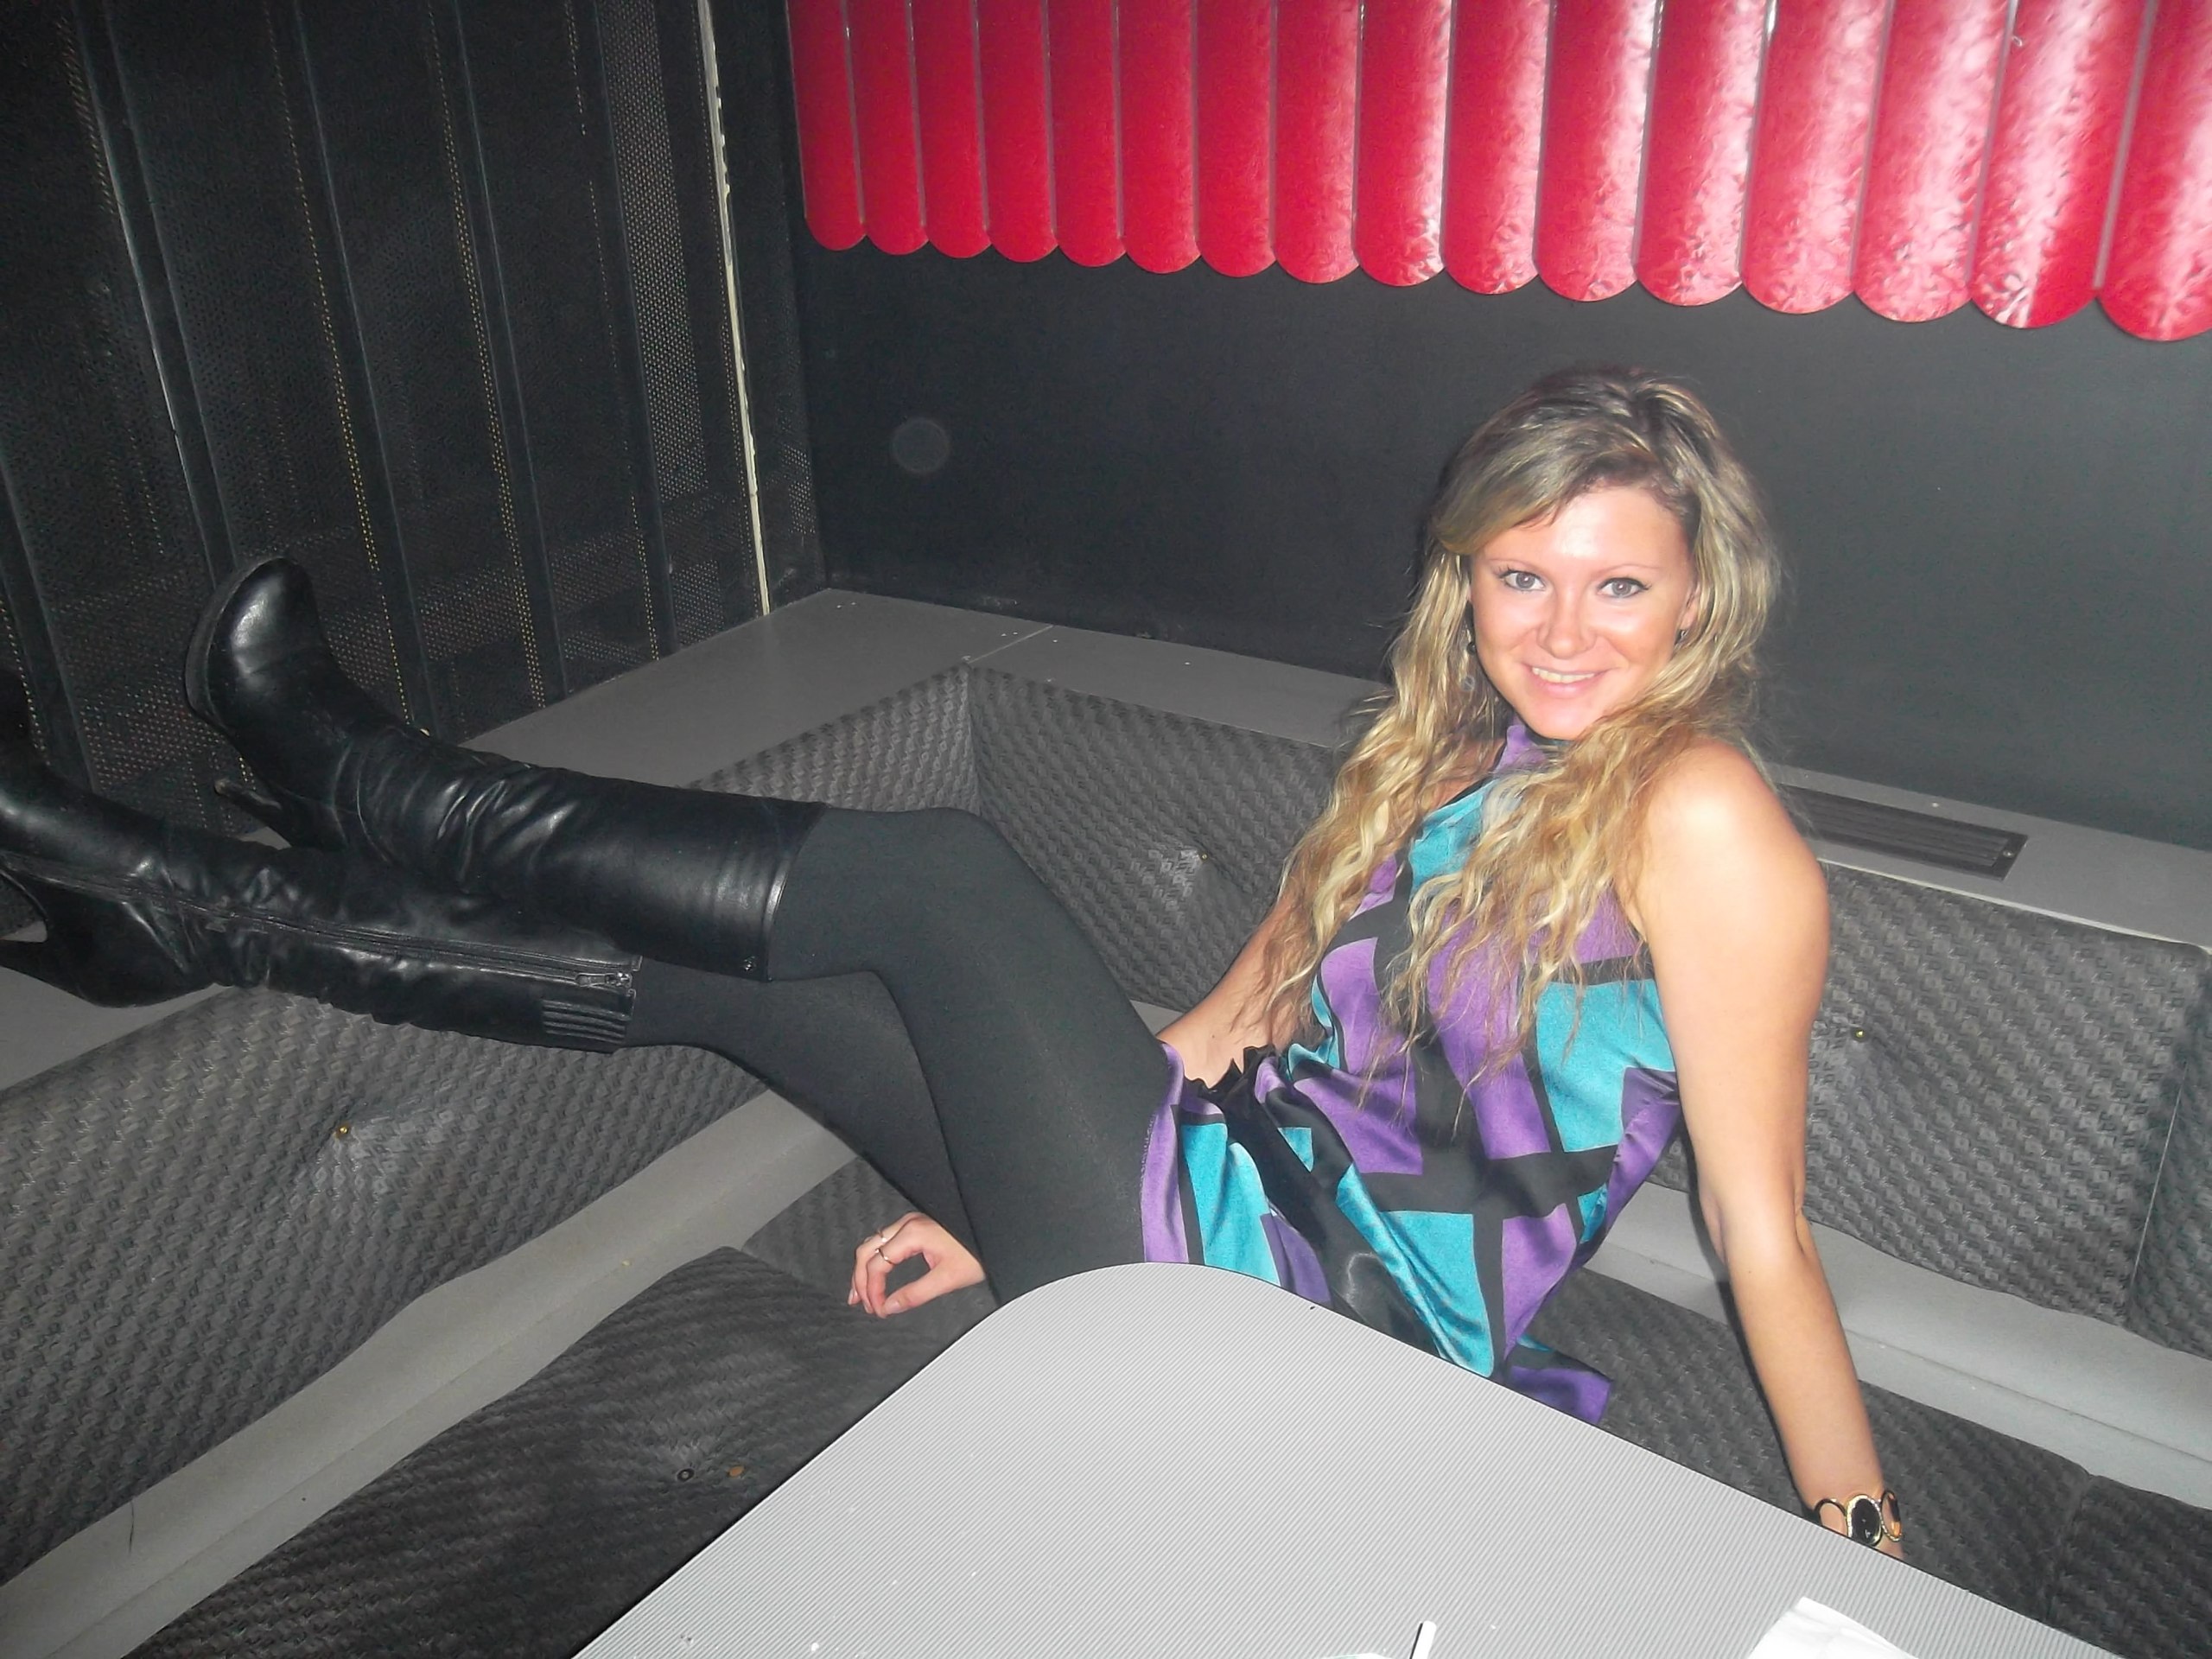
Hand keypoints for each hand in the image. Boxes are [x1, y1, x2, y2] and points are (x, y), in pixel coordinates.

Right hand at [847, 1212, 984, 1316]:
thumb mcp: (947, 1279)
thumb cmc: (976, 1253)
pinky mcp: (915, 1227)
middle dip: (860, 1280)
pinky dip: (875, 1260)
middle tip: (862, 1303)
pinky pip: (884, 1242)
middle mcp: (907, 1224)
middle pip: (867, 1251)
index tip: (878, 1310)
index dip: (873, 1291)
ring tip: (861, 1293)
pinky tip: (875, 1274)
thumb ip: (915, 1294)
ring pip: (873, 1244)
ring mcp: (910, 1223)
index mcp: (912, 1234)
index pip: (877, 1265)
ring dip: (864, 1269)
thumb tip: (889, 1307)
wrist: (995, 1234)